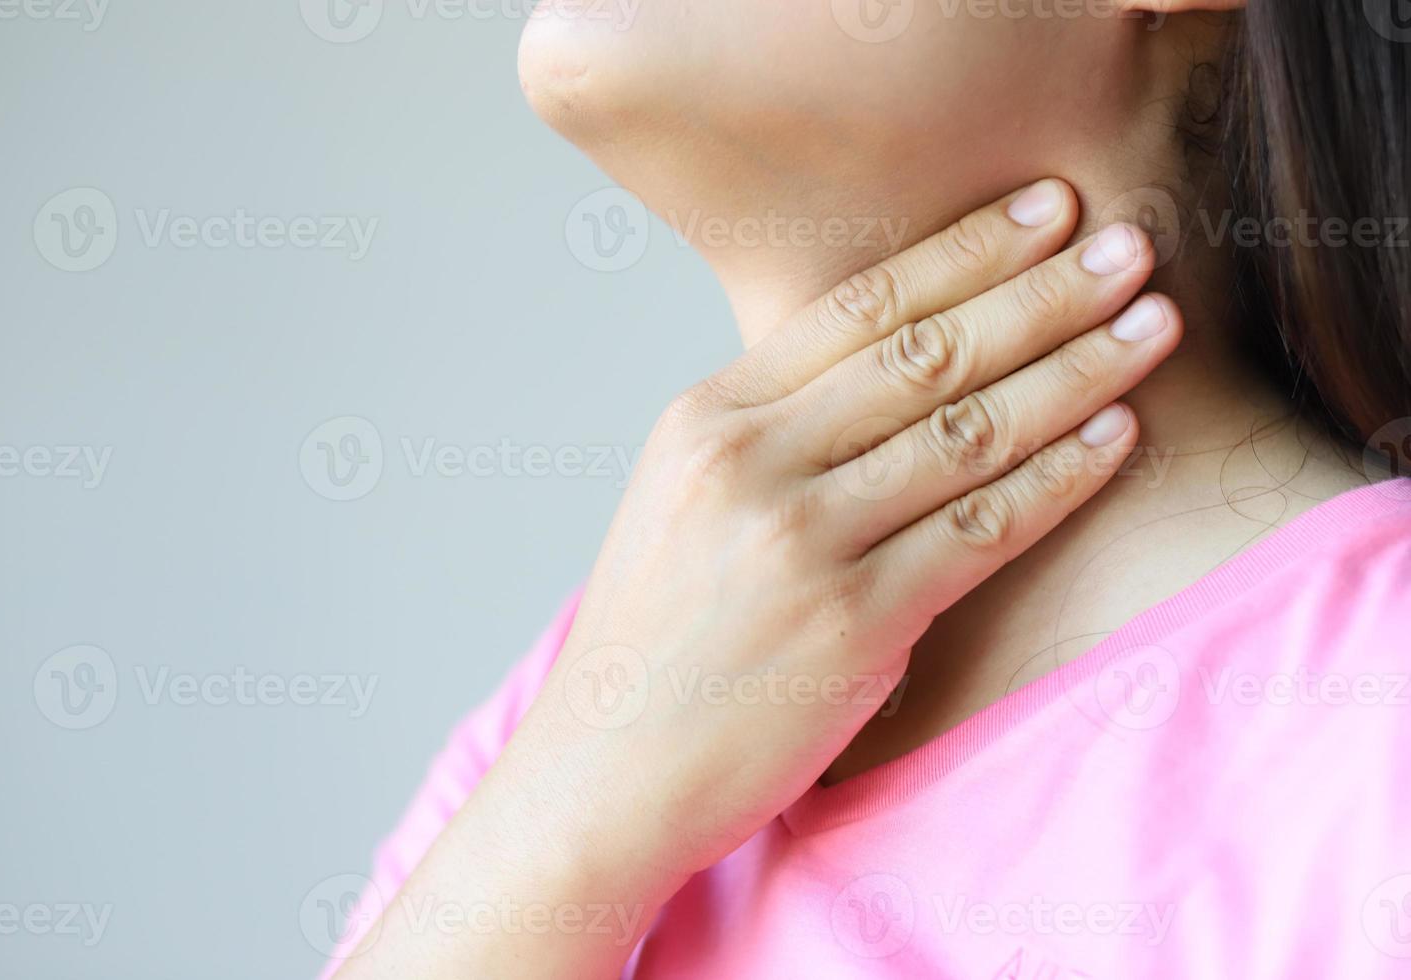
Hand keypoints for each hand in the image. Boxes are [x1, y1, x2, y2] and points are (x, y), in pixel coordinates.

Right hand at [526, 178, 1176, 874]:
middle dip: (1044, 292)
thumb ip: (772, 430)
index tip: (1044, 210)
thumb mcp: (679, 497)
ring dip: (1077, 372)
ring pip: (968, 433)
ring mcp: (802, 544)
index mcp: (706, 419)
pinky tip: (1116, 436)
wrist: (609, 767)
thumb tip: (893, 371)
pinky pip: (984, 531)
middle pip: (925, 355)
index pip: (856, 310)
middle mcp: (750, 464)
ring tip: (1152, 327)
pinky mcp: (855, 625)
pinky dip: (1060, 477)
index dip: (963, 252)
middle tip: (1130, 246)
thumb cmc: (653, 634)